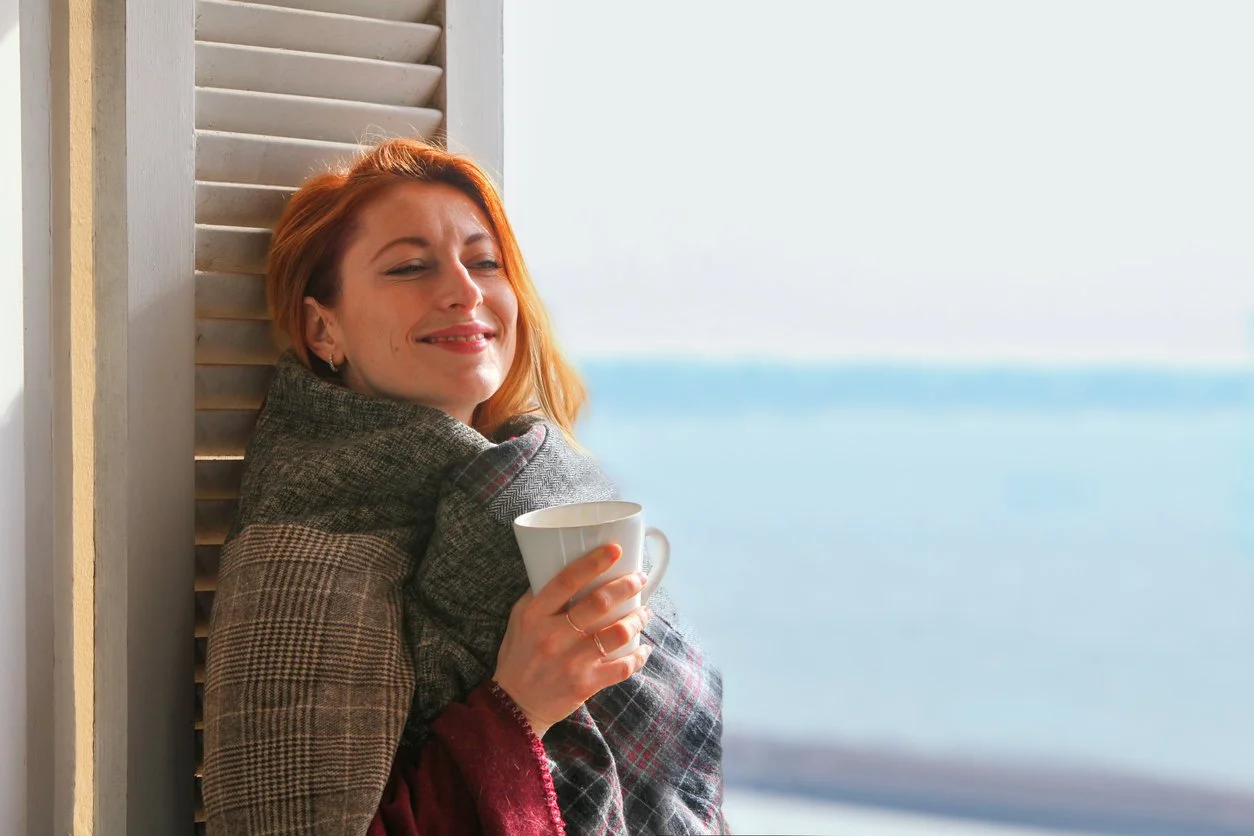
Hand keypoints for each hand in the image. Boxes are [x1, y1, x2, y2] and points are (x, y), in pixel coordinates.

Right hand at [492, 544, 652, 737]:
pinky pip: (623, 667)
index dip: (594, 562)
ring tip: (644, 613)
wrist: (514, 704)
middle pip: (599, 603)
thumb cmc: (520, 655)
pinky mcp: (585, 684)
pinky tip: (643, 649)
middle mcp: (552, 636)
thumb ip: (541, 595)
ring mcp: (571, 661)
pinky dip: (639, 656)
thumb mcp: (519, 619)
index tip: (615, 549)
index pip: (566, 580)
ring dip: (638, 619)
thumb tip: (571, 568)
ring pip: (617, 633)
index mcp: (534, 614)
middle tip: (639, 579)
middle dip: (627, 586)